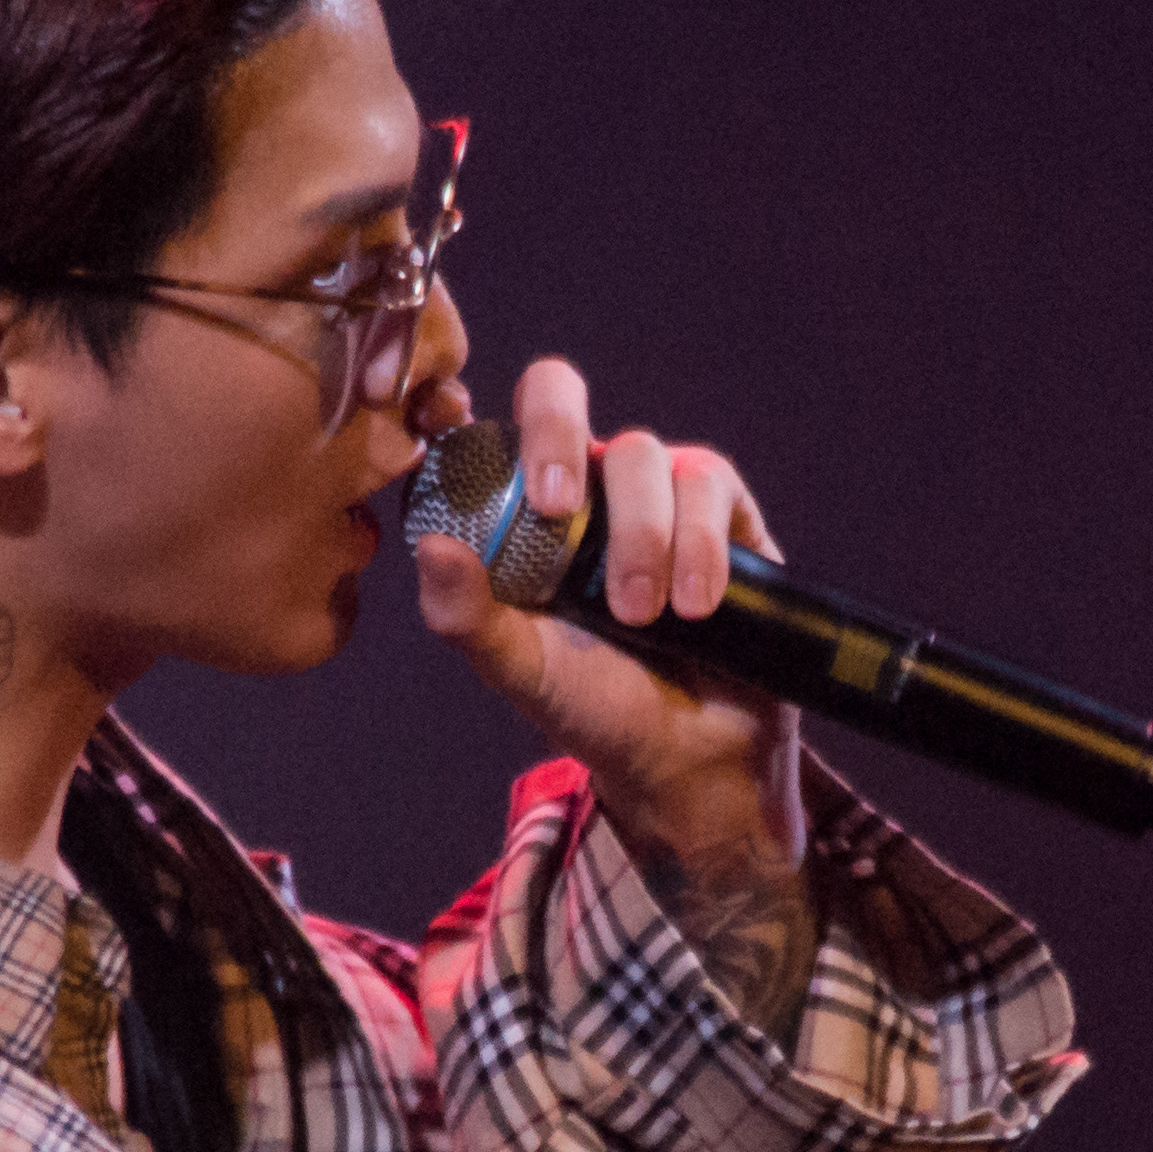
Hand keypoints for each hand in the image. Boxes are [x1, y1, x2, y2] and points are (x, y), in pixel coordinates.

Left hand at [413, 357, 818, 1040]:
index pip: (483, 420)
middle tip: (562, 511)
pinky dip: (701, 544)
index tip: (497, 481)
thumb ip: (465, 615)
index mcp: (515, 506)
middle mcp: (582, 481)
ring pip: (645, 455)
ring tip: (643, 613)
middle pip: (559, 394)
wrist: (688, 758)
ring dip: (641, 535)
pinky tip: (696, 604)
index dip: (474, 422)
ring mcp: (654, 491)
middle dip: (558, 441)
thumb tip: (428, 547)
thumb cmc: (593, 707)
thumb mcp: (518, 669)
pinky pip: (709, 484)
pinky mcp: (724, 512)